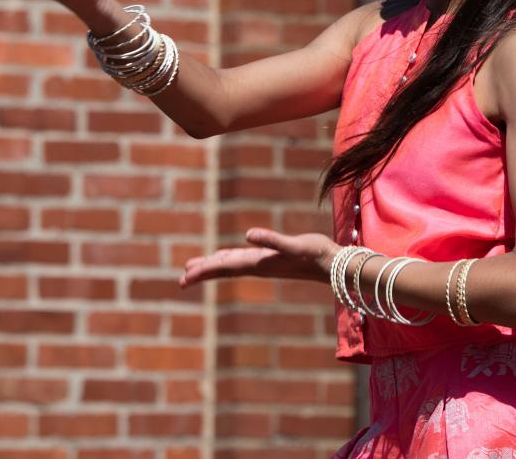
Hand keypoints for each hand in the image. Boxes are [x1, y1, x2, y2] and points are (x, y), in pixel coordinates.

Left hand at [177, 229, 340, 288]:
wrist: (334, 264)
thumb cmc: (316, 254)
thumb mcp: (294, 246)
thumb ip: (272, 241)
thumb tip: (248, 235)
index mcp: (257, 264)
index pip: (224, 267)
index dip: (203, 271)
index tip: (184, 278)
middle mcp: (257, 265)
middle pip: (223, 269)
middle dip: (202, 273)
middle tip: (181, 280)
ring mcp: (264, 262)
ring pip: (231, 265)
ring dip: (212, 266)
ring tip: (194, 268)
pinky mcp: (272, 257)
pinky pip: (244, 258)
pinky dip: (229, 257)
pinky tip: (224, 255)